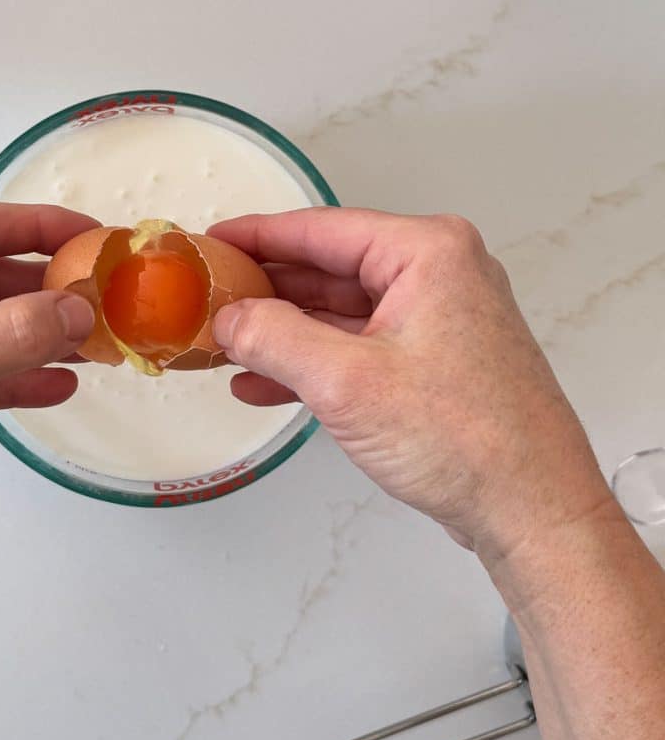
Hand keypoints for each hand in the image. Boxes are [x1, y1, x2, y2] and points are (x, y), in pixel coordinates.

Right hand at [209, 208, 611, 557]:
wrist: (531, 510)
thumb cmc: (463, 439)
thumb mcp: (346, 382)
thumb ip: (275, 339)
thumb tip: (229, 318)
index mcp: (427, 254)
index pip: (321, 230)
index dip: (257, 236)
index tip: (211, 242)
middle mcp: (436, 275)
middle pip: (328, 270)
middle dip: (265, 290)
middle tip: (209, 297)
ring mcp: (435, 320)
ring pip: (338, 313)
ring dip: (282, 332)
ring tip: (223, 346)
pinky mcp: (431, 362)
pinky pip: (356, 347)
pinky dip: (310, 363)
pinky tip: (261, 383)